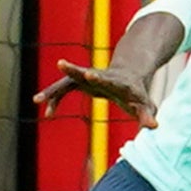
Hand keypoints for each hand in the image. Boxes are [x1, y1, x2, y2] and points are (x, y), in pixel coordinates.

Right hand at [33, 59, 158, 129]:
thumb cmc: (138, 94)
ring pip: (68, 80)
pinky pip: (64, 91)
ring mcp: (87, 77)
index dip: (99, 78)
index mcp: (118, 82)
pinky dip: (55, 100)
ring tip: (37, 99)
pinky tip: (47, 113)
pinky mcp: (79, 81)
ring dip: (54, 90)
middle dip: (74, 70)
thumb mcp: (145, 105)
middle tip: (60, 63)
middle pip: (85, 72)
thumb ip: (148, 115)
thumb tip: (154, 127)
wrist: (128, 76)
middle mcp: (100, 77)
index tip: (90, 74)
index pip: (108, 79)